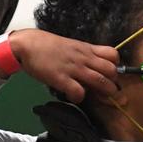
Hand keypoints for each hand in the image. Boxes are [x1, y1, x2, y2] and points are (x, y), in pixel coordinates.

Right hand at [0, 30, 119, 102]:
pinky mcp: (61, 78)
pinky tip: (74, 96)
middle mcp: (83, 58)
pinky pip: (79, 92)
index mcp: (86, 49)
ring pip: (100, 81)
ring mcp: (73, 68)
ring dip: (104, 92)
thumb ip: (83, 54)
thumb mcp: (70, 45)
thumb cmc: (47, 46)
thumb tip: (93, 65)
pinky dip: (79, 97)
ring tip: (98, 97)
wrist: (26, 44)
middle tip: (107, 90)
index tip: (110, 74)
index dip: (116, 65)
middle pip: (112, 71)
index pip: (113, 54)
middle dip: (113, 82)